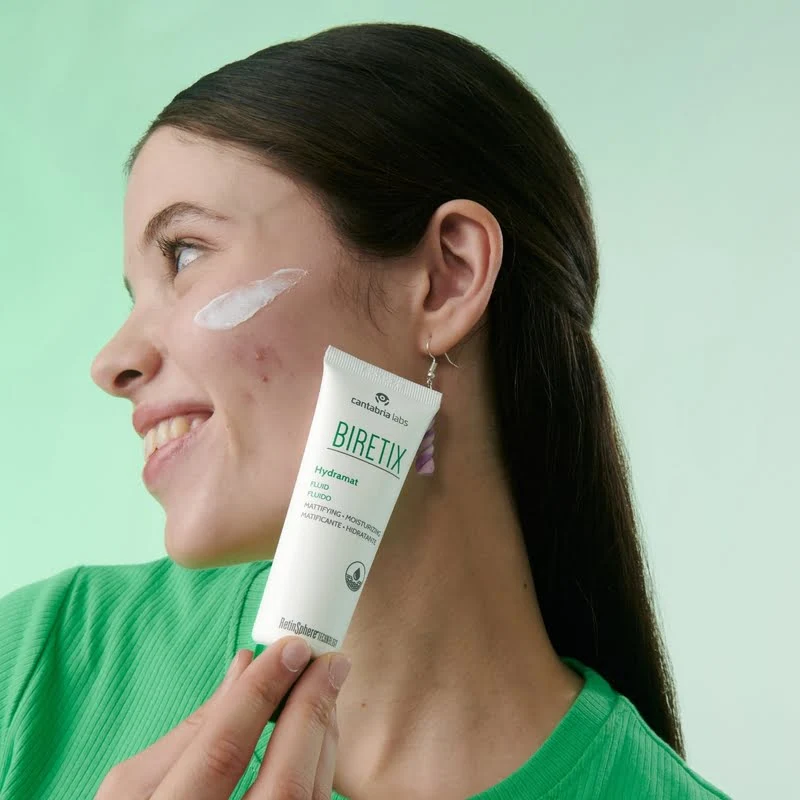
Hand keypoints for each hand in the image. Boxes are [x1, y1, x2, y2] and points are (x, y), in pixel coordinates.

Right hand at [96, 636, 351, 798]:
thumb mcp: (131, 788)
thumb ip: (189, 730)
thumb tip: (245, 667)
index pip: (222, 751)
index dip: (261, 694)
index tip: (292, 649)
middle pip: (283, 784)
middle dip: (309, 714)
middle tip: (329, 663)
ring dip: (323, 738)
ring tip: (328, 687)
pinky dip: (322, 768)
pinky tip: (321, 733)